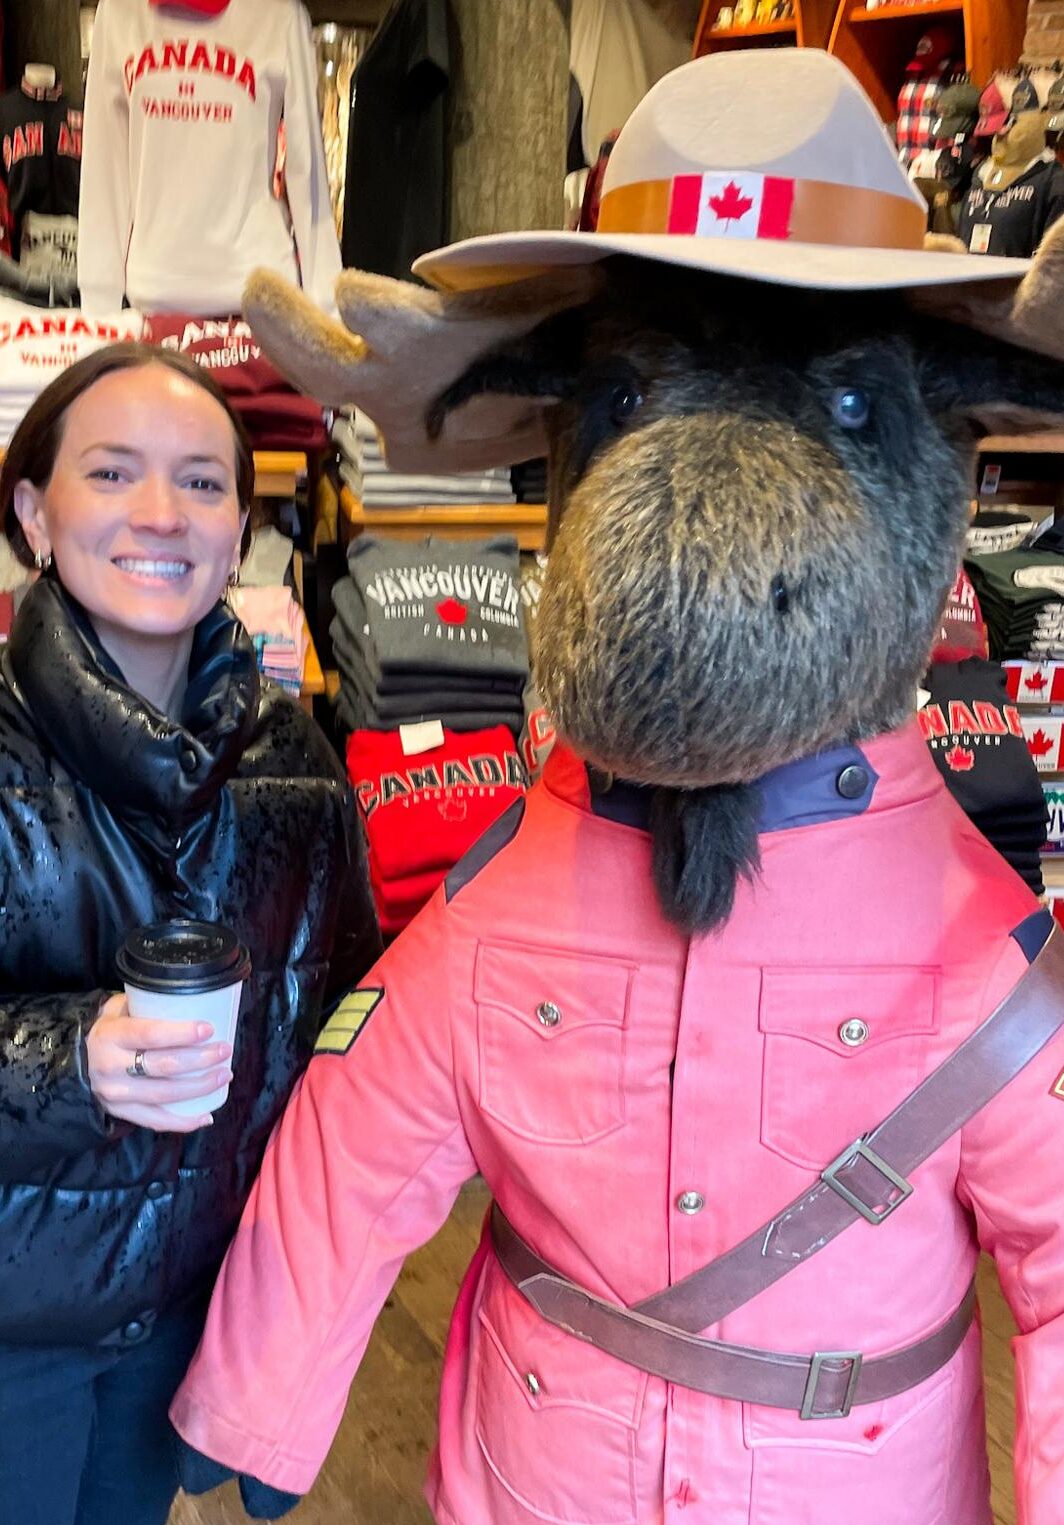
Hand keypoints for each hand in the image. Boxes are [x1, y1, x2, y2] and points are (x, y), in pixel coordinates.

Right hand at [87, 993, 233, 1133]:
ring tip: (224, 1075)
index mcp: (110, 1035)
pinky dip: (182, 1122)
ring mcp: (115, 1094)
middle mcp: (110, 1066)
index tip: (208, 1029)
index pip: (149, 1034)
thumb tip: (188, 994)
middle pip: (163, 1066)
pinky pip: (154, 1121)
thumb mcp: (117, 1010)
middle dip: (200, 1059)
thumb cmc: (109, 1031)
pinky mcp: (121, 1112)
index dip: (181, 1033)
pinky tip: (206, 1116)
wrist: (76, 1063)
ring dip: (199, 1087)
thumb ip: (144, 1002)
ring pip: (163, 1095)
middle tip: (224, 1050)